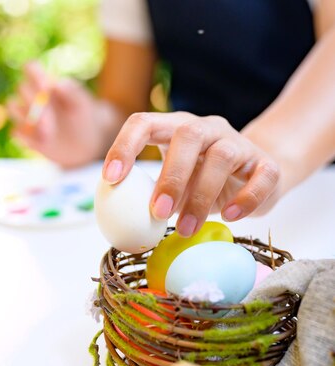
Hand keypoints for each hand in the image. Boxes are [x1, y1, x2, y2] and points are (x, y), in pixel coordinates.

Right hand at [7, 62, 106, 168]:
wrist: (86, 144)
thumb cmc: (84, 117)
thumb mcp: (84, 104)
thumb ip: (72, 92)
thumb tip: (56, 84)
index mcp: (46, 83)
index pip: (30, 68)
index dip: (33, 73)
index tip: (44, 87)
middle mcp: (32, 96)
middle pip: (21, 88)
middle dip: (34, 101)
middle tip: (52, 117)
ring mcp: (26, 115)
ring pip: (12, 107)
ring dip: (27, 117)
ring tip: (49, 133)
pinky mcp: (24, 134)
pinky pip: (15, 132)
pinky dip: (25, 137)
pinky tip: (43, 142)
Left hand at [102, 112, 281, 236]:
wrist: (256, 176)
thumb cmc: (202, 181)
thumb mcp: (173, 185)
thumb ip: (149, 196)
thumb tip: (118, 226)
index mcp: (175, 128)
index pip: (143, 123)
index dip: (124, 146)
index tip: (110, 179)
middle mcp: (207, 128)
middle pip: (187, 135)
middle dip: (170, 175)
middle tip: (157, 212)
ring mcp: (239, 143)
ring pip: (222, 157)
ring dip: (201, 196)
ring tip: (186, 229)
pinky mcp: (266, 164)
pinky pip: (261, 176)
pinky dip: (246, 198)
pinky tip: (231, 217)